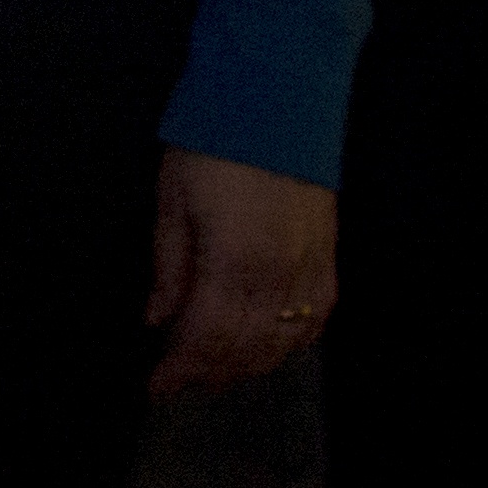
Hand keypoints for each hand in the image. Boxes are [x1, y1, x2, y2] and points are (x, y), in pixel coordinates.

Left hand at [142, 147, 337, 397]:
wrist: (276, 99)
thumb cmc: (214, 144)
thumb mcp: (172, 200)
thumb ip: (169, 267)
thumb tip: (158, 320)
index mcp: (233, 263)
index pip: (206, 339)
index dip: (181, 370)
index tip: (158, 388)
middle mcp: (278, 277)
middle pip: (245, 351)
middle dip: (210, 374)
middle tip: (181, 382)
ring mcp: (309, 270)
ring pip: (283, 344)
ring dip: (248, 366)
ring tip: (216, 370)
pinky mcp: (329, 259)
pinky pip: (315, 321)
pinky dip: (292, 344)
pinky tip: (270, 347)